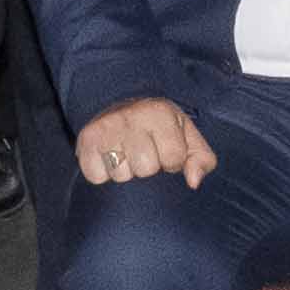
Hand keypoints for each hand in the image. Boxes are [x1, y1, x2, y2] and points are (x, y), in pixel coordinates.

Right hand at [80, 97, 217, 191]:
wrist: (123, 108)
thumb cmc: (162, 130)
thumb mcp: (188, 139)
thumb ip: (202, 161)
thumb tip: (193, 182)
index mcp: (160, 113)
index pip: (173, 158)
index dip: (172, 162)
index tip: (165, 152)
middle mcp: (131, 116)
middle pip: (145, 168)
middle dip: (148, 168)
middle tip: (144, 153)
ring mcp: (106, 127)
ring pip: (121, 175)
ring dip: (126, 172)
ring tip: (127, 155)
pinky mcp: (87, 140)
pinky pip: (96, 176)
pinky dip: (103, 174)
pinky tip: (109, 159)